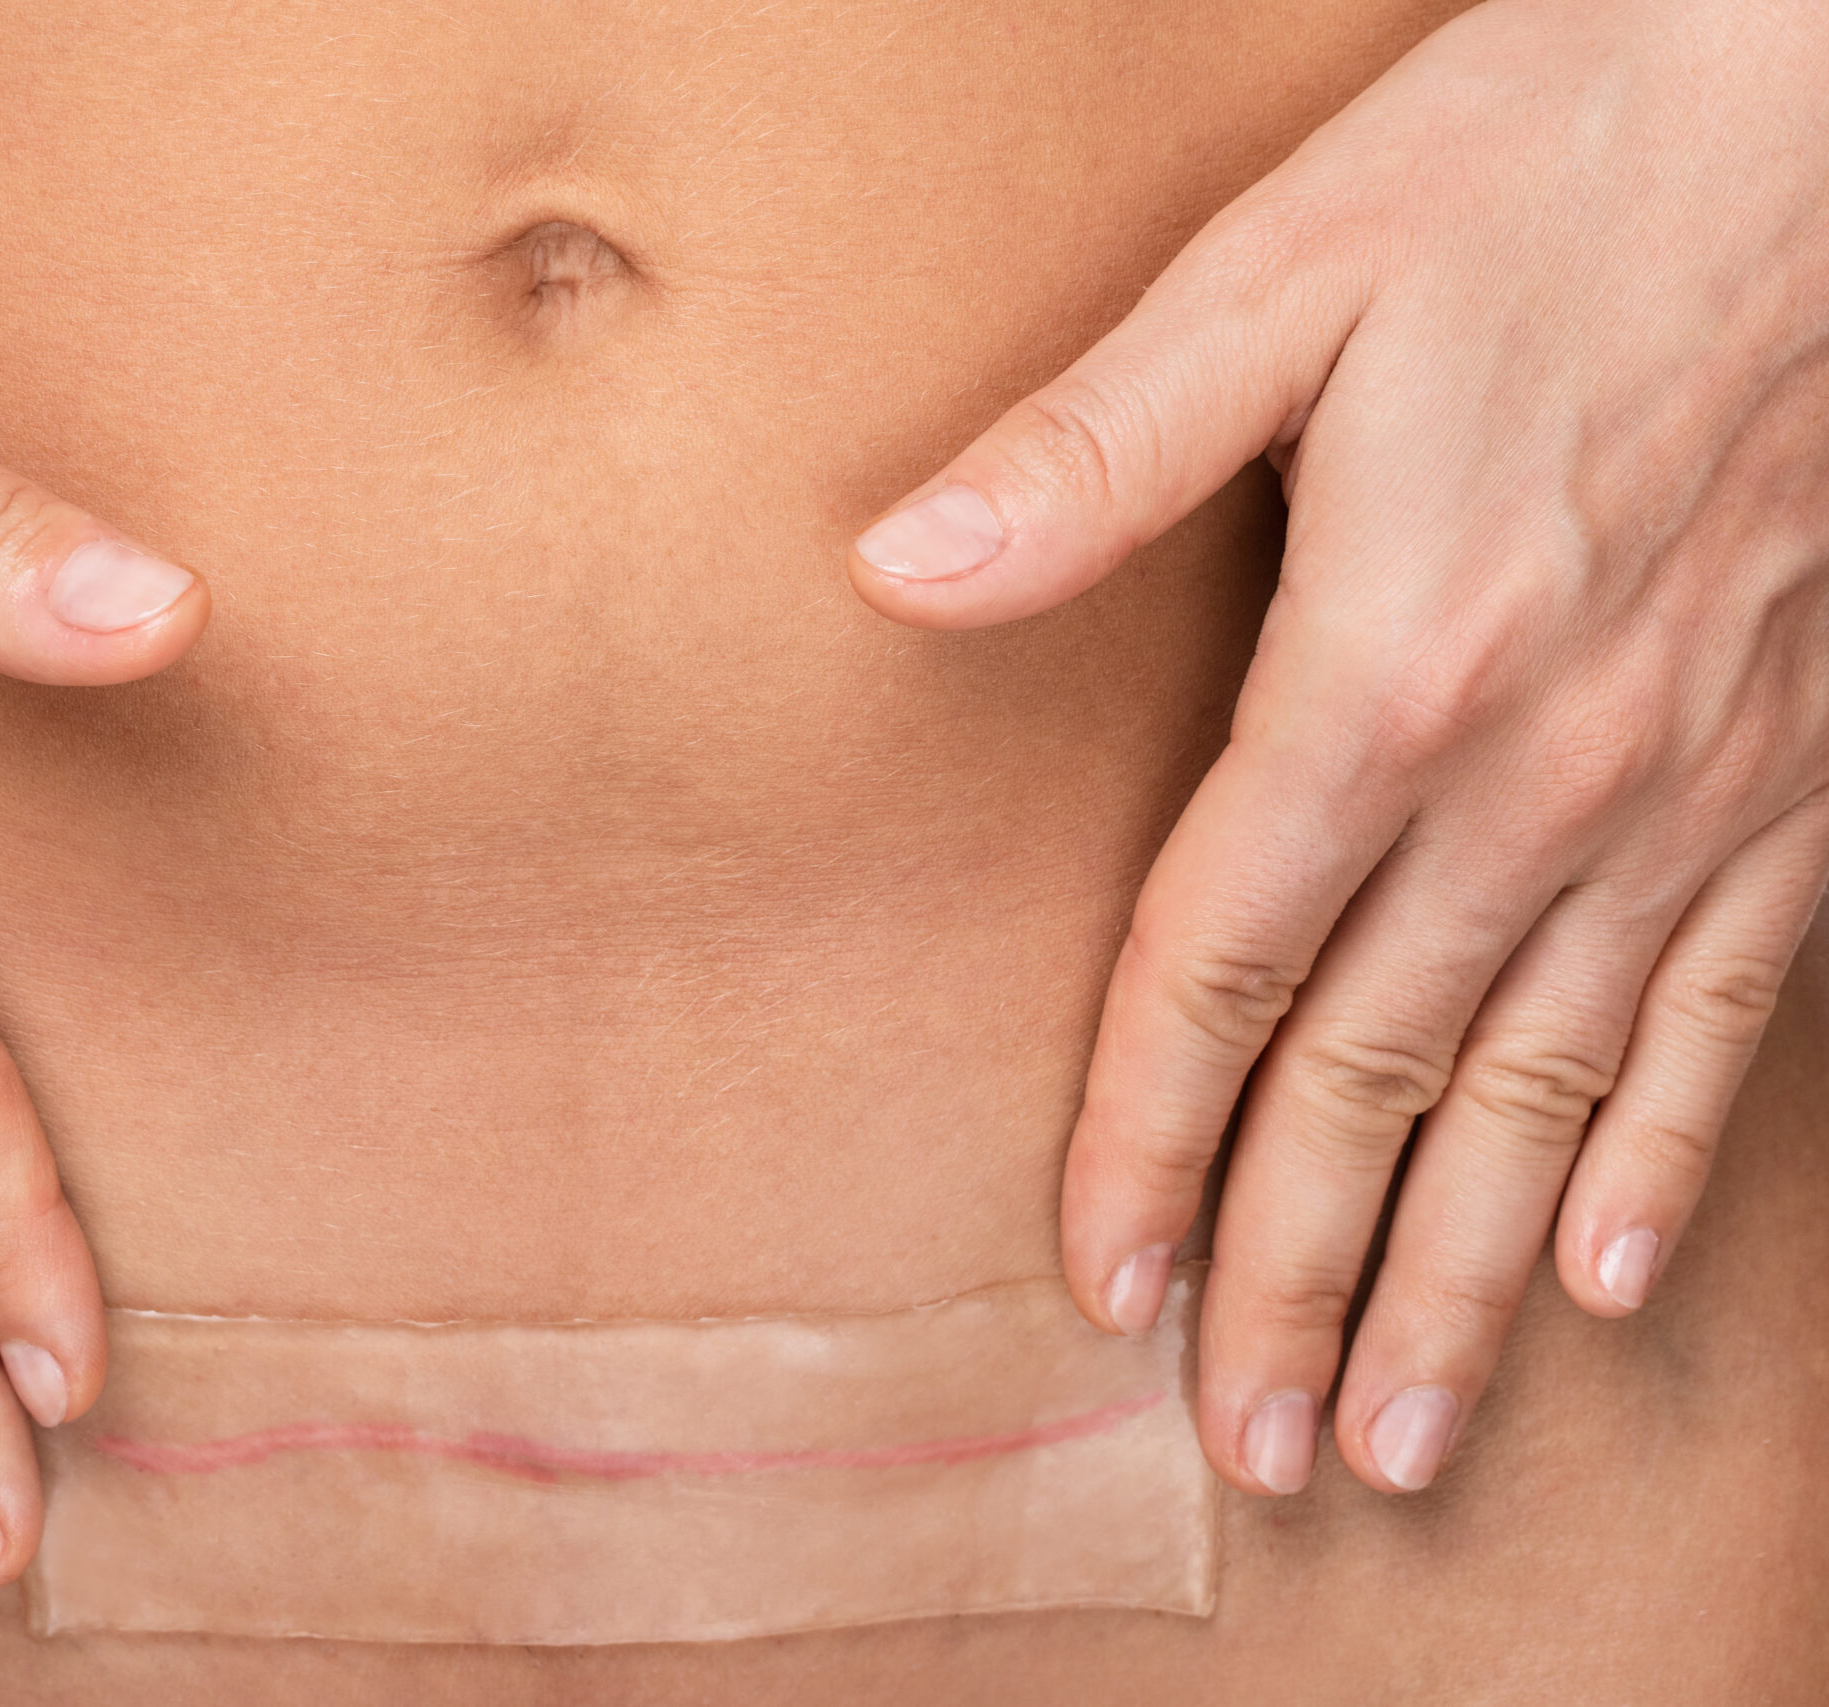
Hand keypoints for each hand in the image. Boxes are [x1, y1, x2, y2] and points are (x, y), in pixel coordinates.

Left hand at [849, 0, 1828, 1496]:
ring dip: (1459, 1284)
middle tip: (1248, 1450)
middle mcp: (1543, 774)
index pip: (1222, 969)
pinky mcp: (1804, 773)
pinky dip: (1664, 1163)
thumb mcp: (1292, 269)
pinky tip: (1606, 1277)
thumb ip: (1095, 450)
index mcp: (1387, 668)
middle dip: (1293, 1276)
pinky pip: (1727, 1016)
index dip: (1147, 1139)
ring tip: (1394, 1436)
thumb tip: (895, 575)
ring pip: (1550, 1100)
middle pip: (1376, 1082)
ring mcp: (1691, 791)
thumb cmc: (1564, 158)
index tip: (1104, 1289)